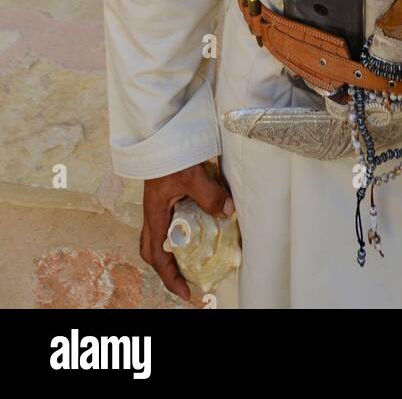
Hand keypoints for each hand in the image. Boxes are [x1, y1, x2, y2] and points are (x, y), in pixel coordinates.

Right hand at [140, 159, 234, 301]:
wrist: (159, 132)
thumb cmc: (170, 154)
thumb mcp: (192, 175)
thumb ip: (209, 195)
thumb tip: (227, 212)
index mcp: (155, 215)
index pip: (157, 256)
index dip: (170, 278)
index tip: (185, 293)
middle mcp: (154, 213)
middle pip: (152, 250)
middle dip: (167, 269)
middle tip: (186, 279)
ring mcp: (159, 204)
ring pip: (159, 236)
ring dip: (173, 251)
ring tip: (193, 258)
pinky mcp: (166, 194)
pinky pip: (170, 220)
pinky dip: (181, 230)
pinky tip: (199, 225)